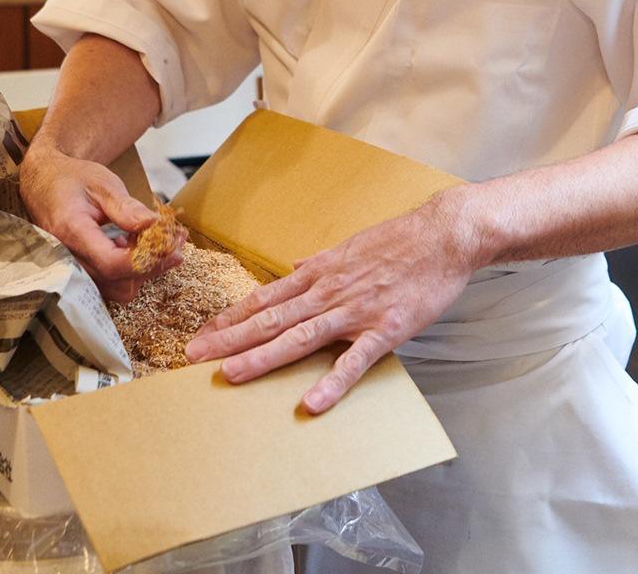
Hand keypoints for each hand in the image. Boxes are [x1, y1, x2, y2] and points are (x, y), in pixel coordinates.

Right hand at [18, 143, 179, 301]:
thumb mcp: (102, 184)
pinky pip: (110, 285)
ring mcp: (73, 270)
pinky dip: (131, 272)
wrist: (44, 182)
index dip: (146, 259)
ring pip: (117, 290)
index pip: (112, 263)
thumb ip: (126, 208)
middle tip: (174, 240)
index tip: (170, 243)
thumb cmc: (72, 179)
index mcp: (72, 231)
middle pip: (119, 281)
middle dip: (153, 265)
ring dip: (144, 271)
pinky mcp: (80, 274)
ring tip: (154, 241)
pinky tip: (135, 247)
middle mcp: (68, 258)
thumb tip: (153, 226)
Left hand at [184, 186, 483, 412]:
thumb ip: (322, 262)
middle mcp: (327, 292)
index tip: (203, 333)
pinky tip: (310, 403)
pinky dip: (332, 382)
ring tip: (230, 375)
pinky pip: (354, 360)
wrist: (444, 235)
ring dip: (261, 357)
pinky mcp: (385, 329)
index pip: (264, 298)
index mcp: (319, 274)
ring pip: (299, 337)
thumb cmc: (400, 241)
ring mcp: (354, 311)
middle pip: (270, 319)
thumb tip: (297, 266)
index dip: (231, 317)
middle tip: (193, 357)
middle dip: (229, 339)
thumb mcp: (351, 246)